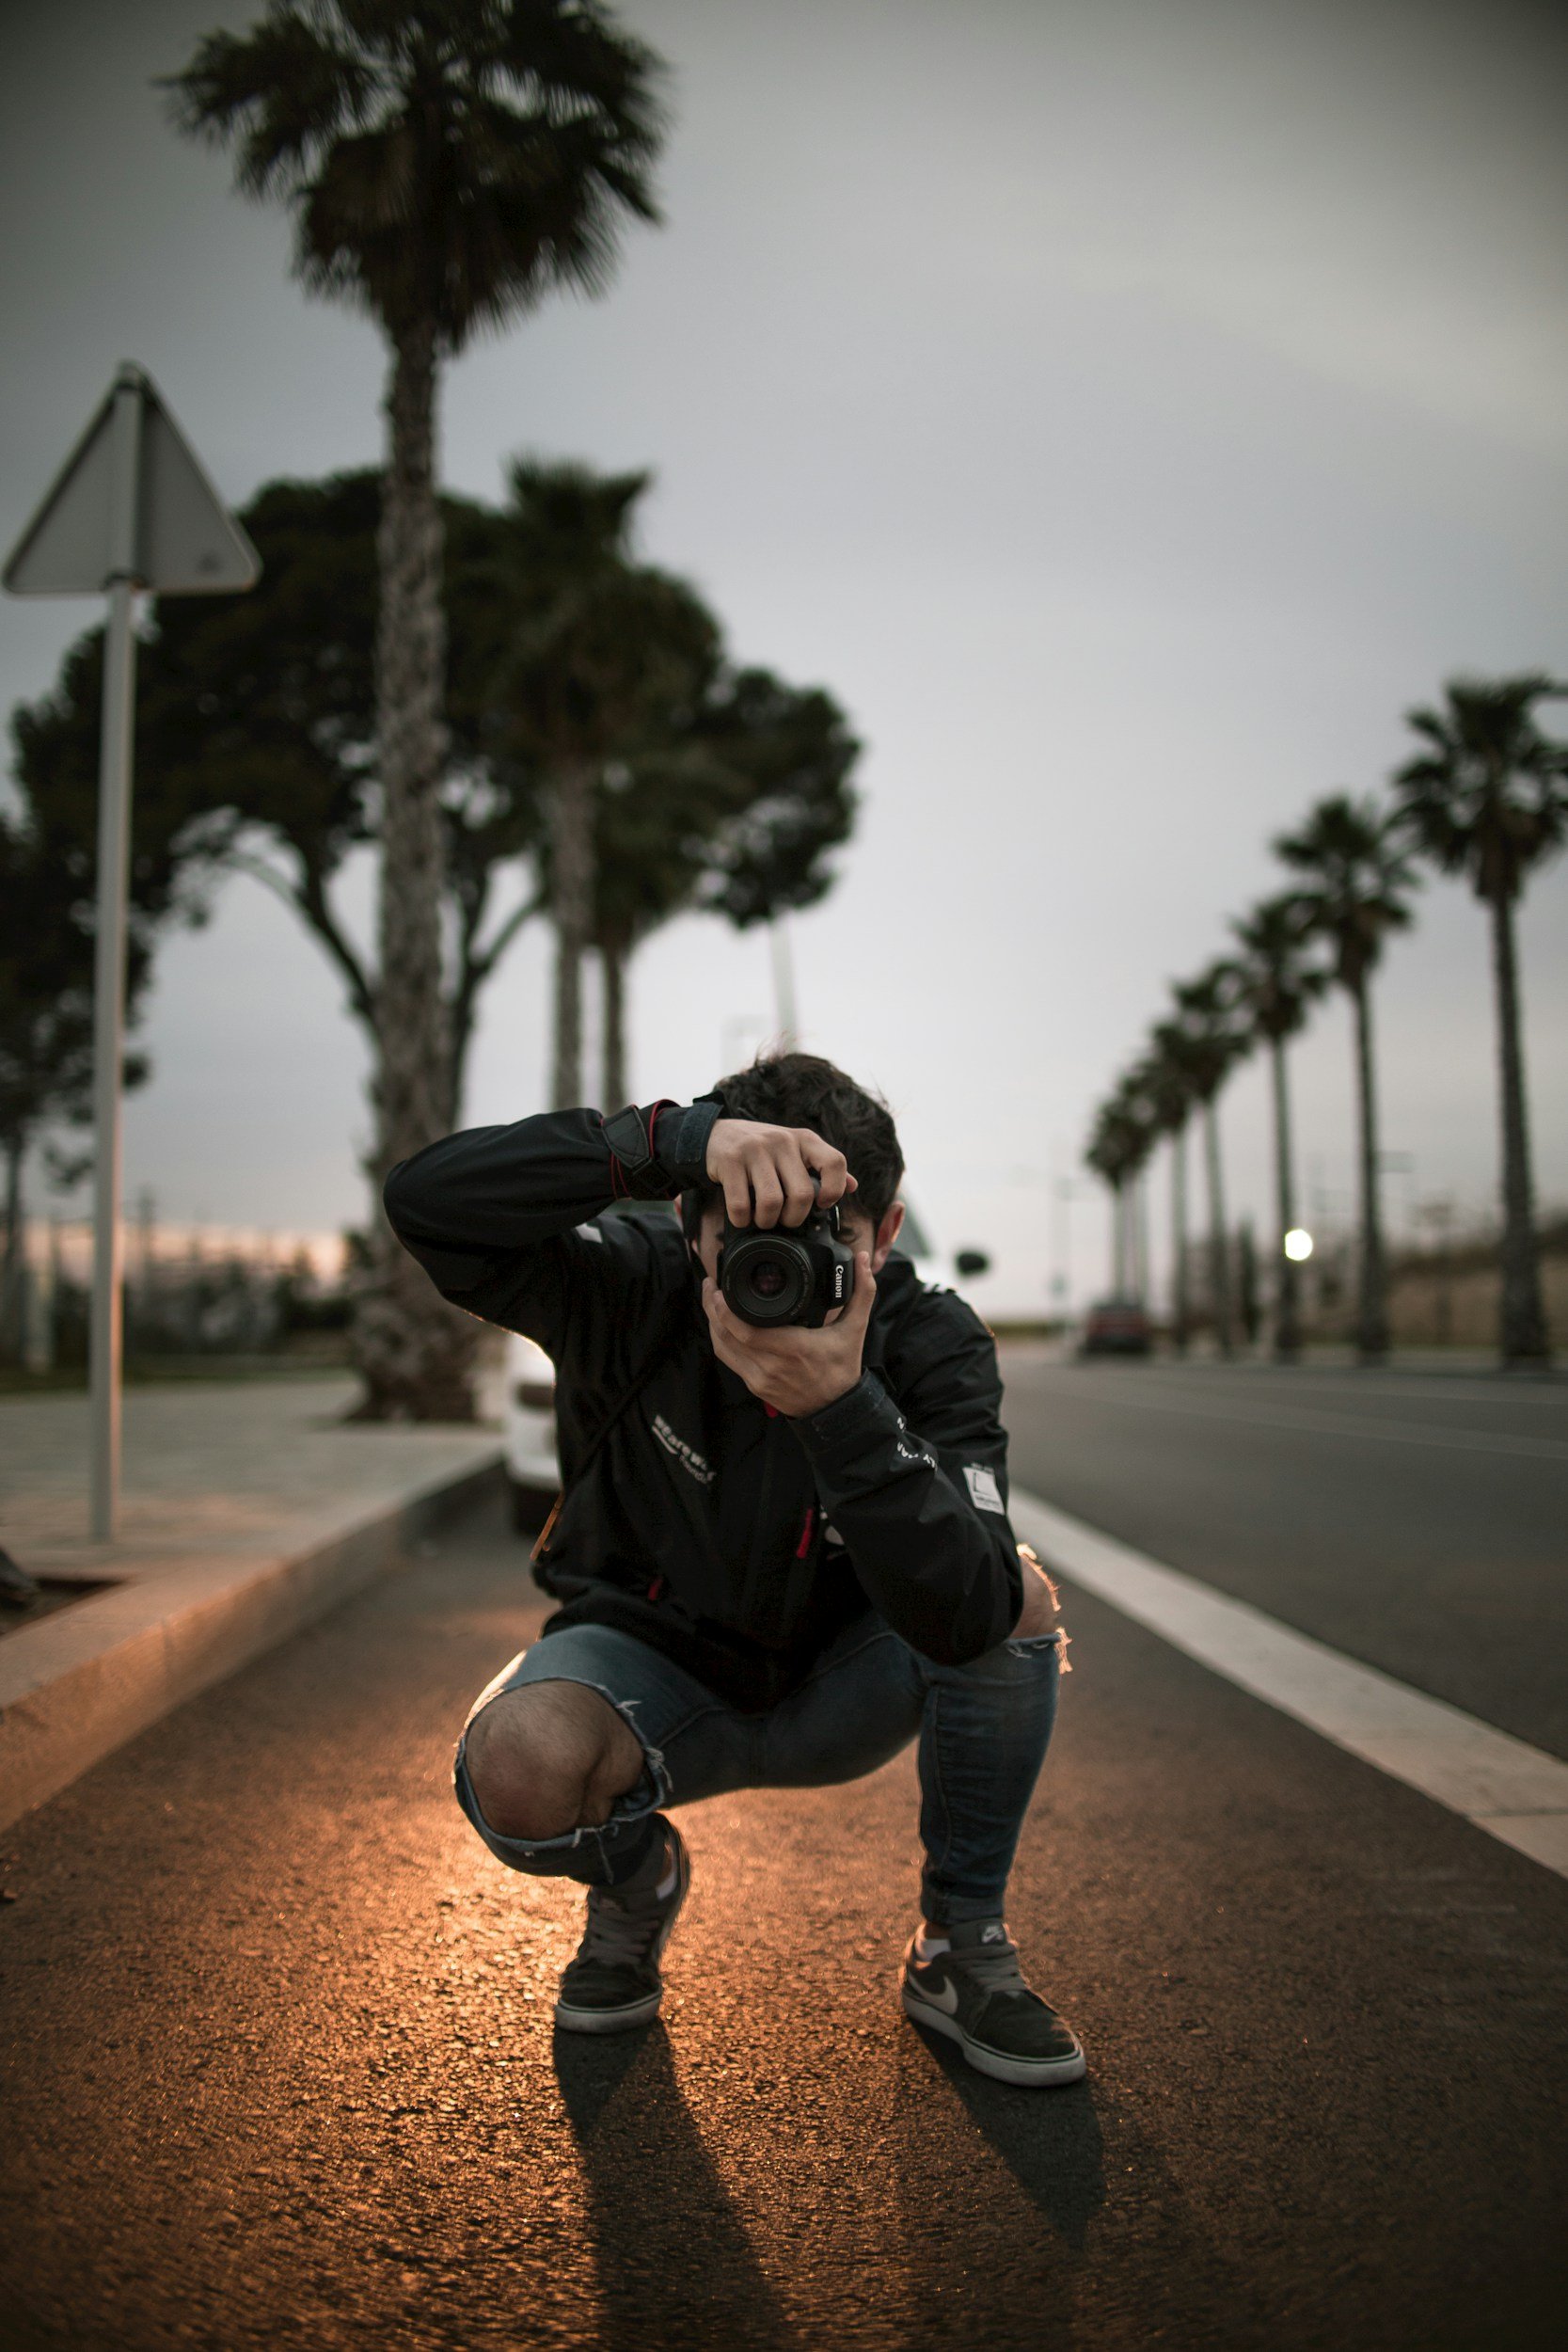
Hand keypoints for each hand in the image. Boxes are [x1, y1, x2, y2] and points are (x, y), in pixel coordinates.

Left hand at [702, 1249, 874, 1418]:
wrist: (837, 1409)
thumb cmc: (843, 1368)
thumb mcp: (856, 1328)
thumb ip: (862, 1292)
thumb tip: (864, 1260)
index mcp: (794, 1348)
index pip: (746, 1331)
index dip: (724, 1310)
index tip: (719, 1287)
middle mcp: (772, 1365)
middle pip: (726, 1336)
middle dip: (711, 1309)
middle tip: (709, 1285)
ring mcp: (760, 1378)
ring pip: (722, 1349)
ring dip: (712, 1324)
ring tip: (710, 1300)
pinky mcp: (755, 1386)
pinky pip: (729, 1360)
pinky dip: (721, 1340)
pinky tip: (720, 1324)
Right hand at [705, 1118, 856, 1228]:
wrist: (717, 1134)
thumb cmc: (762, 1150)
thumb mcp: (795, 1151)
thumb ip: (822, 1168)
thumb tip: (853, 1186)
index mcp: (804, 1139)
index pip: (835, 1162)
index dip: (835, 1189)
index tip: (823, 1203)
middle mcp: (783, 1140)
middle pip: (802, 1194)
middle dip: (794, 1218)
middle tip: (784, 1220)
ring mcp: (755, 1149)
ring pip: (772, 1203)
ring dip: (767, 1221)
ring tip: (763, 1219)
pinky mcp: (731, 1160)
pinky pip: (741, 1205)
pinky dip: (742, 1220)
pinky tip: (742, 1216)